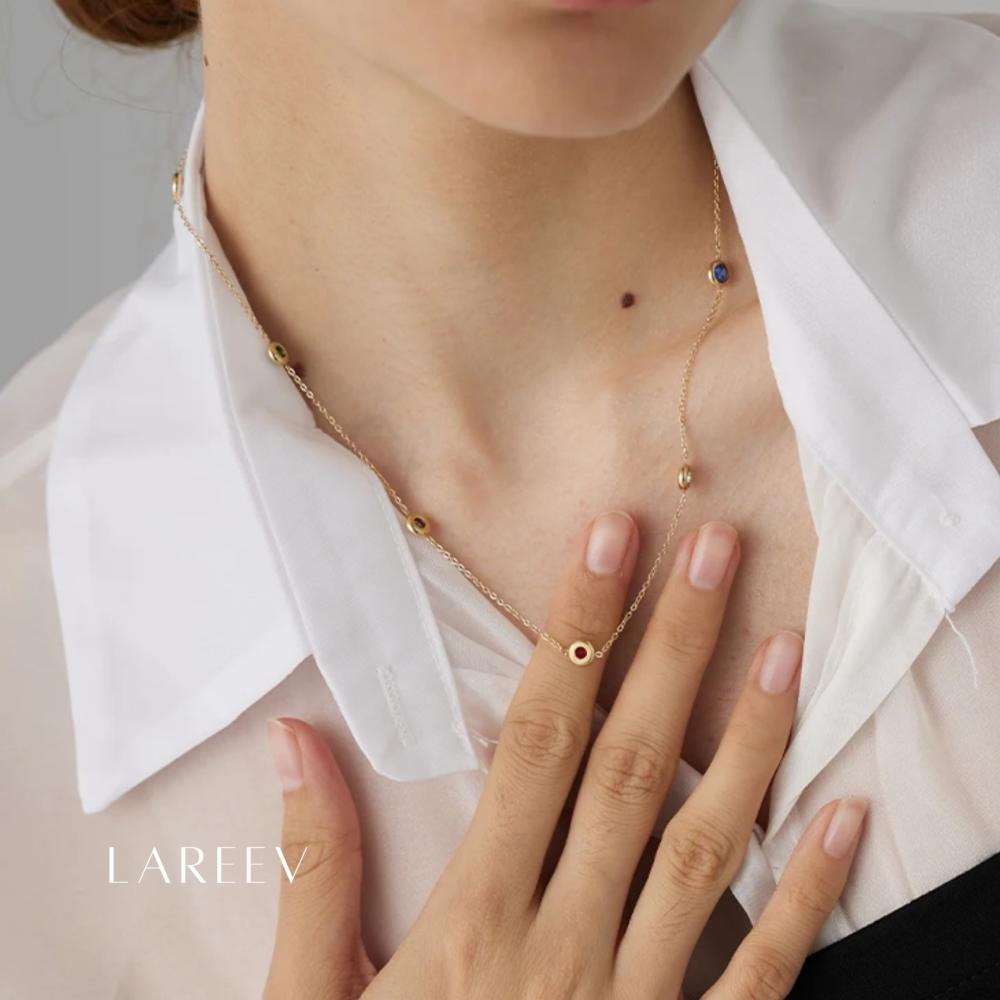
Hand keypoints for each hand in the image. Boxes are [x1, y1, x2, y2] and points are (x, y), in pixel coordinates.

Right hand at [262, 514, 866, 998]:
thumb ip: (312, 868)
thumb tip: (296, 740)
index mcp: (473, 920)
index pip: (535, 737)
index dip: (575, 631)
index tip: (609, 543)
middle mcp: (565, 943)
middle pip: (628, 764)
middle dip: (672, 645)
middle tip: (713, 548)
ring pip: (705, 846)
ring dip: (748, 739)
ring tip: (783, 644)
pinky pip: (762, 972)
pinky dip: (810, 894)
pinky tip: (846, 819)